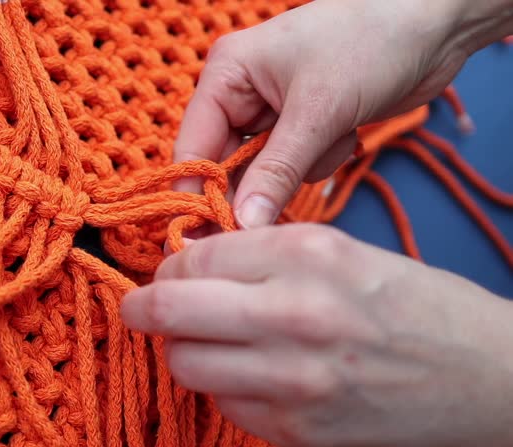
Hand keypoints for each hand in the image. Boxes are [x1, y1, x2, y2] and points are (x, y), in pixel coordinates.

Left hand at [121, 224, 512, 446]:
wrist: (482, 374)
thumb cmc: (411, 302)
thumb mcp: (339, 249)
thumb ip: (259, 252)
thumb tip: (187, 260)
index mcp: (305, 254)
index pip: (192, 257)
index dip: (170, 265)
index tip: (170, 272)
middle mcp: (293, 314)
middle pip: (170, 311)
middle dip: (143, 307)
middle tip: (140, 308)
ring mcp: (292, 379)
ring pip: (184, 364)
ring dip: (183, 350)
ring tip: (207, 341)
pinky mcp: (295, 427)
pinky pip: (221, 404)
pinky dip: (222, 387)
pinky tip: (249, 373)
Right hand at [174, 0, 512, 228]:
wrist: (436, 23)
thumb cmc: (371, 42)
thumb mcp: (317, 111)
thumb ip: (275, 173)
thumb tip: (243, 226)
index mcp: (226, 75)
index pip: (193, 148)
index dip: (196, 195)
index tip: (202, 241)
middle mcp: (240, 94)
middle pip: (225, 166)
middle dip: (257, 186)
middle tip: (270, 218)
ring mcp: (272, 111)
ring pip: (264, 172)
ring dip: (300, 169)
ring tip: (334, 136)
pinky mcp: (304, 126)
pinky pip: (295, 167)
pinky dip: (321, 160)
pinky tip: (346, 132)